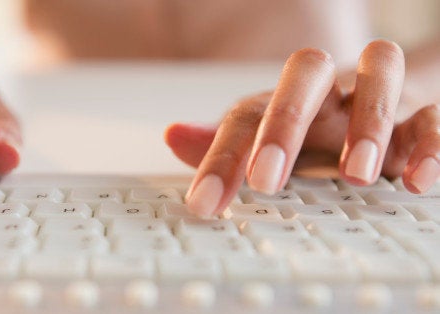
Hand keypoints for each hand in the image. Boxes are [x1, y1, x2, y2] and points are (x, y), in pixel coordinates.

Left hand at [165, 40, 439, 216]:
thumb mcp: (269, 145)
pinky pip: (435, 115)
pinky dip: (431, 144)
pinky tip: (416, 182)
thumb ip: (225, 147)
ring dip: (368, 122)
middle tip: (267, 180)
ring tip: (356, 174)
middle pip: (306, 72)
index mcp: (285, 98)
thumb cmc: (317, 134)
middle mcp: (330, 88)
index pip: (246, 114)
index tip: (204, 204)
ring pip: (379, 73)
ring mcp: (380, 95)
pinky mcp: (425, 114)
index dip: (222, 157)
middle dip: (285, 123)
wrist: (384, 116)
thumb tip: (172, 136)